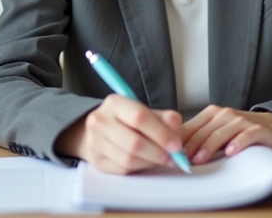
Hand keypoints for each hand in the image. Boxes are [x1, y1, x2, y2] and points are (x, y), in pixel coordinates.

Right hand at [54, 94, 183, 173]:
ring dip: (150, 162)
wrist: (101, 129)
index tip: (176, 146)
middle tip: (173, 158)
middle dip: (158, 153)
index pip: (140, 117)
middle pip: (134, 142)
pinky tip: (146, 161)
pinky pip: (123, 169)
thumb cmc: (129, 120)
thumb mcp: (147, 112)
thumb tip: (176, 140)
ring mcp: (95, 142)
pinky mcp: (96, 160)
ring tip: (161, 159)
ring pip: (129, 159)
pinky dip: (140, 167)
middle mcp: (100, 121)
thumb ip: (166, 120)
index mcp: (115, 103)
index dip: (161, 133)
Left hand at [181, 106, 271, 164]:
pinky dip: (237, 143)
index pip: (191, 127)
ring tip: (198, 160)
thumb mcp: (218, 130)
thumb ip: (200, 136)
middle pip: (203, 131)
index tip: (170, 156)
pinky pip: (245, 136)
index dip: (180, 142)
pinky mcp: (257, 129)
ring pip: (220, 133)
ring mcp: (241, 120)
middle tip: (181, 162)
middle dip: (190, 147)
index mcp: (212, 113)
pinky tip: (230, 152)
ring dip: (208, 147)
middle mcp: (225, 114)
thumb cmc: (241, 132)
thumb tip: (175, 152)